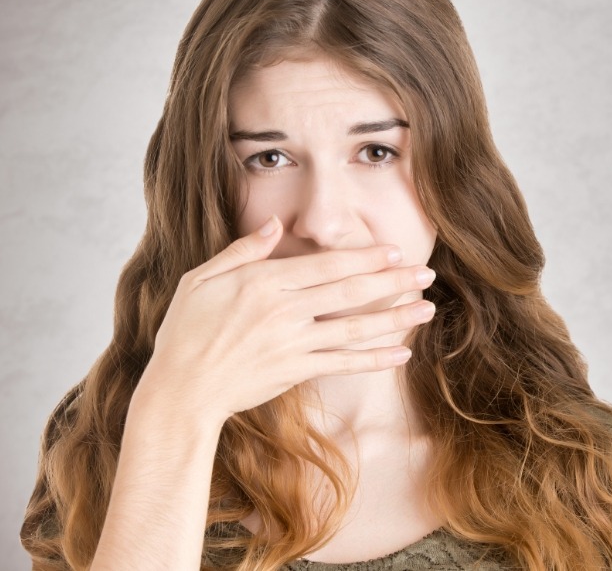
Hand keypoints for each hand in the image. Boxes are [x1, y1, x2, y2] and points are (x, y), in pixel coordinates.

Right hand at [134, 215, 435, 426]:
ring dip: (394, 318)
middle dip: (392, 281)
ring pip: (354, 328)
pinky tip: (400, 354)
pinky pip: (342, 363)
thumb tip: (275, 225)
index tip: (394, 251)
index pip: (326, 265)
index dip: (364, 258)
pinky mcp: (295, 372)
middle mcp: (285, 311)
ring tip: (427, 309)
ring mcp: (293, 343)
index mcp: (264, 282)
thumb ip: (244, 250)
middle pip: (349, 292)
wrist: (181, 389)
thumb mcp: (201, 278)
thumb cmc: (185, 330)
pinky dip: (373, 359)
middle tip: (425, 274)